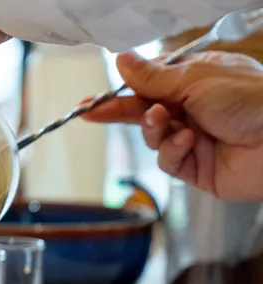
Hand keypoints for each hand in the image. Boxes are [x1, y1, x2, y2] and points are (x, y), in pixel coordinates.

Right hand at [83, 51, 262, 200]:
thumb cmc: (251, 99)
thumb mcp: (196, 78)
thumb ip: (153, 77)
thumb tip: (122, 60)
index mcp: (197, 79)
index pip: (150, 82)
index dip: (122, 89)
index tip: (95, 98)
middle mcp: (194, 108)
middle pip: (144, 111)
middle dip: (119, 112)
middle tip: (92, 113)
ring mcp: (194, 138)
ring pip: (152, 137)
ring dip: (153, 129)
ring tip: (163, 122)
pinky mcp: (196, 167)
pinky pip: (168, 160)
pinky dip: (172, 150)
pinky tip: (188, 141)